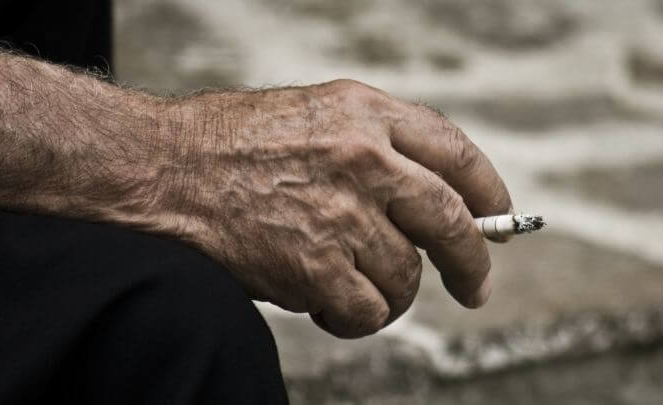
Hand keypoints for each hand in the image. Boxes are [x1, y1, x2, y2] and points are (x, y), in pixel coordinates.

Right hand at [149, 80, 511, 337]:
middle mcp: (364, 159)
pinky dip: (355, 318)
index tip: (497, 223)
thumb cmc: (232, 145)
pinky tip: (327, 306)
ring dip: (389, 293)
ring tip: (352, 286)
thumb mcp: (315, 114)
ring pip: (405, 278)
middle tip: (475, 287)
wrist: (165, 170)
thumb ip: (376, 145)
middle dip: (472, 263)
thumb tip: (431, 197)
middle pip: (451, 222)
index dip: (488, 193)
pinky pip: (366, 310)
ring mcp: (341, 214)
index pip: (456, 154)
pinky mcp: (314, 266)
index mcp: (367, 114)